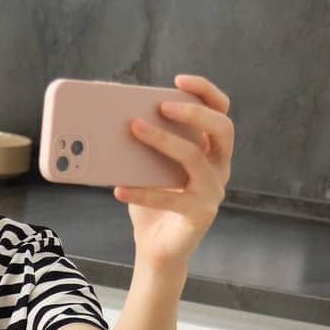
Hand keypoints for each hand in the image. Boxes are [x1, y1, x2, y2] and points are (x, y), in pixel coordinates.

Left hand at [117, 74, 233, 269]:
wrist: (156, 249)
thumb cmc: (151, 202)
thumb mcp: (146, 166)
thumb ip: (139, 143)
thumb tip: (108, 112)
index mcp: (209, 150)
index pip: (220, 111)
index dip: (204, 92)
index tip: (178, 80)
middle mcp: (219, 167)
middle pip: (222, 128)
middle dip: (193, 112)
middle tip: (161, 106)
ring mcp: (213, 191)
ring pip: (194, 157)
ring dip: (163, 140)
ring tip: (133, 129)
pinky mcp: (200, 214)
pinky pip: (171, 197)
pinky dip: (142, 192)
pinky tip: (118, 188)